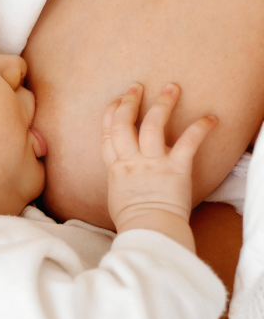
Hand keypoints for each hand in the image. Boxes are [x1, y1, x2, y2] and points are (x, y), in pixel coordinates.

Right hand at [101, 83, 216, 249]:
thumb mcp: (117, 196)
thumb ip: (121, 180)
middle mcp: (131, 161)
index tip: (115, 102)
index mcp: (116, 168)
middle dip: (129, 102)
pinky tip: (211, 118)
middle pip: (124, 124)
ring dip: (162, 104)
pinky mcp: (176, 168)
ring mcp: (153, 163)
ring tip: (171, 88)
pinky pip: (188, 143)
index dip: (110, 115)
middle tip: (136, 88)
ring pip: (153, 125)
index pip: (108, 134)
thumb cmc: (133, 221)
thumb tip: (124, 176)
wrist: (149, 230)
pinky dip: (201, 128)